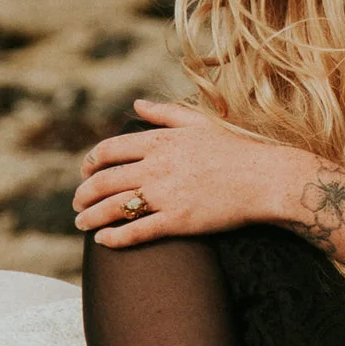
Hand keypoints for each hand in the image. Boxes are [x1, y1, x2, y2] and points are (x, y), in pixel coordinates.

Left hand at [74, 100, 307, 243]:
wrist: (266, 178)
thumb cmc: (237, 149)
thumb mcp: (199, 121)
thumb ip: (164, 114)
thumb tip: (136, 104)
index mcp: (159, 142)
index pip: (110, 150)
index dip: (91, 162)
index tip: (85, 171)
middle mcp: (156, 167)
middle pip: (104, 180)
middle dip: (84, 193)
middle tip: (77, 203)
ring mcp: (166, 195)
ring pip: (114, 207)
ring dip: (91, 217)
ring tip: (82, 224)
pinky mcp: (178, 221)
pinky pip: (136, 231)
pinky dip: (115, 237)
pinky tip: (104, 241)